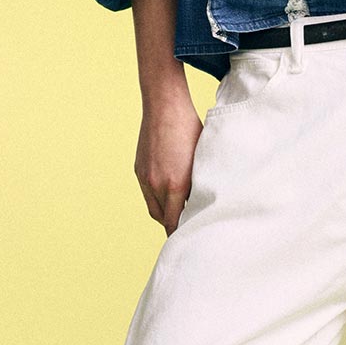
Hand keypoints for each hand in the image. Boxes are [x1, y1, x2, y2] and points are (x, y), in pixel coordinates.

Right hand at [134, 86, 202, 234]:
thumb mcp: (202, 159)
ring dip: (164, 213)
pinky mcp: (139, 170)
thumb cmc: (191, 129)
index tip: (192, 238)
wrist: (165, 107)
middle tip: (186, 230)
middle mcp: (157, 184)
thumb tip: (206, 202)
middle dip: (173, 226)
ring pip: (153, 207)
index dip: (183, 232)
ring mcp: (145, 177)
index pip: (175, 222)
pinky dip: (156, 198)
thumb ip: (201, 184)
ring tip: (177, 214)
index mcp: (176, 184)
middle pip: (163, 219)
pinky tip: (168, 195)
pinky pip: (147, 193)